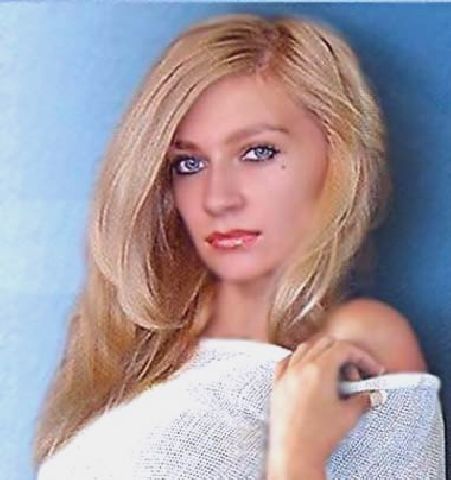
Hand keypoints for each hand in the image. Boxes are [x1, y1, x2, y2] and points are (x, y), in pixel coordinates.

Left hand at [267, 335, 384, 473]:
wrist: (293, 455)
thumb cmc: (319, 436)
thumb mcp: (348, 416)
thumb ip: (363, 399)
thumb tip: (374, 394)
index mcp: (319, 370)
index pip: (344, 348)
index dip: (362, 357)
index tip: (372, 369)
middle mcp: (300, 367)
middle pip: (325, 343)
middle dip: (345, 354)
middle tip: (355, 375)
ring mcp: (286, 374)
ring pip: (305, 348)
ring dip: (322, 354)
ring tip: (334, 375)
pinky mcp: (277, 385)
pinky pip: (286, 361)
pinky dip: (299, 361)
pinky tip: (307, 373)